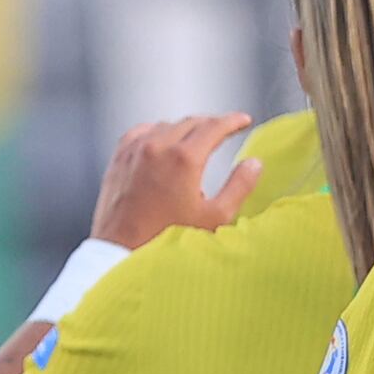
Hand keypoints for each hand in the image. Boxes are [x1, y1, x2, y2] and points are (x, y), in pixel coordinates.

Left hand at [93, 112, 260, 245]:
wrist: (121, 253)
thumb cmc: (167, 242)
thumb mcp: (215, 218)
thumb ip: (239, 187)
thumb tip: (254, 164)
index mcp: (184, 159)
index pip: (214, 126)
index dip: (233, 121)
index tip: (243, 120)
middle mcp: (158, 147)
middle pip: (192, 122)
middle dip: (211, 124)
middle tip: (224, 131)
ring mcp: (135, 150)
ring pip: (166, 125)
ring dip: (184, 129)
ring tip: (196, 141)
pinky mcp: (119, 158)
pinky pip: (141, 132)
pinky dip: (157, 133)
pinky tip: (162, 143)